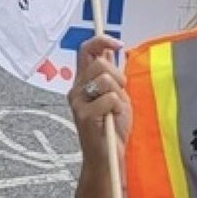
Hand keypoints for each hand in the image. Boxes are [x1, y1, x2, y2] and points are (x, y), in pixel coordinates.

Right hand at [68, 35, 130, 156]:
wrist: (108, 156)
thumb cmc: (112, 128)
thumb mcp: (117, 95)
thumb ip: (111, 75)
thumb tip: (111, 51)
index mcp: (83, 81)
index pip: (86, 50)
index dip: (101, 41)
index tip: (119, 43)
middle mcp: (76, 88)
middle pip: (100, 63)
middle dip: (118, 76)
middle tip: (120, 94)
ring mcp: (77, 101)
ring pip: (105, 79)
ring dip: (118, 95)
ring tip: (115, 110)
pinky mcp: (83, 115)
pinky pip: (110, 99)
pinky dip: (118, 109)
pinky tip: (112, 120)